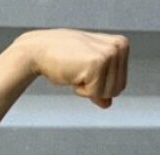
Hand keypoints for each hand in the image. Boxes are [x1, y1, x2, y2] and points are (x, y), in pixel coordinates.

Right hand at [14, 28, 129, 108]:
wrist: (37, 50)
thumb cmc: (62, 58)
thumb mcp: (88, 70)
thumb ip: (102, 86)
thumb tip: (107, 104)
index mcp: (121, 44)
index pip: (121, 84)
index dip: (101, 85)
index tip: (86, 69)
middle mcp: (118, 47)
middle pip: (117, 89)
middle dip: (96, 88)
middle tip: (79, 71)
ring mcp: (109, 54)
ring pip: (109, 93)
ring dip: (89, 89)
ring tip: (76, 71)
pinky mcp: (97, 63)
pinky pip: (96, 93)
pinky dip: (82, 90)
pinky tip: (72, 73)